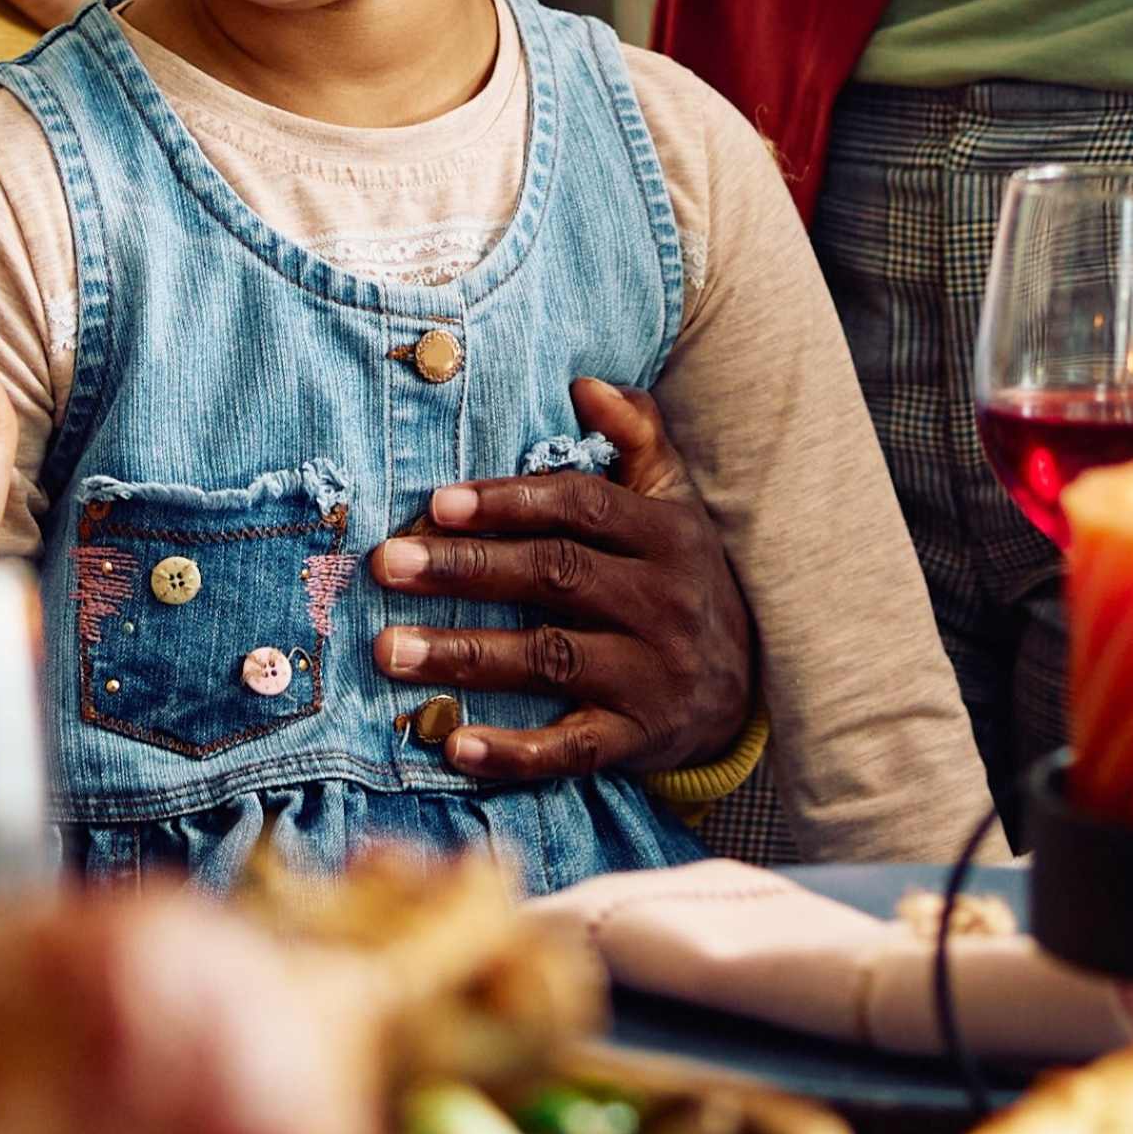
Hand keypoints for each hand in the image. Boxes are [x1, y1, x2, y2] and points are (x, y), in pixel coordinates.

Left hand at [362, 376, 756, 784]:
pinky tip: (453, 745)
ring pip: (550, 659)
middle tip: (386, 565)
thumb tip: (585, 382)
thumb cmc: (683, 576)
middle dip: (465, 568)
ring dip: (465, 654)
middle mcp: (661, 601)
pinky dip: (513, 751)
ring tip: (389, 650)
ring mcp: (651, 674)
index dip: (509, 502)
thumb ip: (637, 436)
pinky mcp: (638, 738)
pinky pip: (571, 748)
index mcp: (666, 534)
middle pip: (554, 575)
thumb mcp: (676, 501)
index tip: (437, 504)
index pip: (580, 507)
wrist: (747, 685)